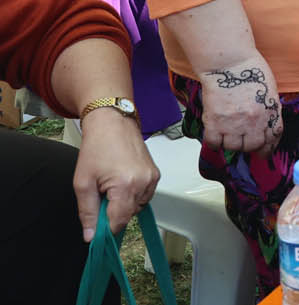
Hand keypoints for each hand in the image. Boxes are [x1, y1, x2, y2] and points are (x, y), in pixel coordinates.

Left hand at [74, 107, 158, 239]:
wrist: (113, 123)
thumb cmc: (97, 147)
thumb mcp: (83, 183)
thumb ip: (87, 212)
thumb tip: (91, 236)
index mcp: (126, 185)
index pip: (119, 222)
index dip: (105, 229)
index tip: (95, 229)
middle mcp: (144, 182)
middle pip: (128, 216)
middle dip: (112, 213)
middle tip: (100, 197)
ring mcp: (152, 178)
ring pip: (137, 207)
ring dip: (123, 205)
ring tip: (111, 187)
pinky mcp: (156, 174)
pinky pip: (144, 196)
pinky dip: (132, 196)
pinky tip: (122, 182)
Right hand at [196, 56, 282, 154]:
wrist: (230, 62)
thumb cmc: (251, 71)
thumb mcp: (270, 91)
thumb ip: (270, 111)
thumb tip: (268, 128)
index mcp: (270, 113)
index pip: (273, 139)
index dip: (268, 147)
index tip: (264, 150)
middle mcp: (253, 122)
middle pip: (252, 147)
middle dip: (249, 145)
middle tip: (243, 138)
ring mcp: (233, 123)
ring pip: (233, 147)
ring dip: (231, 142)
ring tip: (229, 131)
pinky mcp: (214, 121)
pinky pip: (213, 143)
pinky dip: (215, 141)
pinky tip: (217, 133)